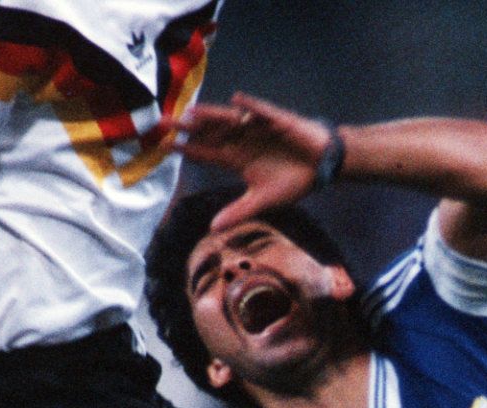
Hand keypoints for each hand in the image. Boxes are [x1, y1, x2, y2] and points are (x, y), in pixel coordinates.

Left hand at [178, 92, 331, 230]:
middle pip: (210, 133)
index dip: (187, 150)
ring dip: (212, 116)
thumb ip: (238, 212)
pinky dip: (251, 106)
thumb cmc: (292, 180)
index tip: (165, 146)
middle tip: (164, 122)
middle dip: (188, 128)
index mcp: (237, 158)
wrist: (322, 167)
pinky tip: (236, 100)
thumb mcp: (263, 201)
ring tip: (192, 112)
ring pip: (230, 120)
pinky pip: (263, 112)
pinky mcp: (278, 122)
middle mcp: (242, 140)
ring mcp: (258, 129)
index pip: (206, 153)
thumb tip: (212, 229)